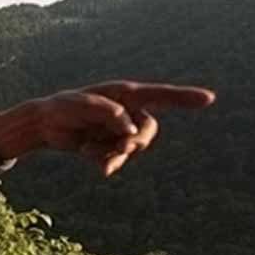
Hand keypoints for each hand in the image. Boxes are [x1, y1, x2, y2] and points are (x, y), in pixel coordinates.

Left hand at [0, 81, 214, 175]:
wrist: (45, 125)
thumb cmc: (63, 107)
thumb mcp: (82, 106)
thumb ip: (109, 114)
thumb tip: (131, 131)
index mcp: (125, 94)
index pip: (160, 95)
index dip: (184, 98)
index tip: (209, 99)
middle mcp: (128, 111)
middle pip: (148, 131)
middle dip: (135, 142)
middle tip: (120, 149)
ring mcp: (120, 130)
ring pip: (133, 148)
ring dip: (115, 153)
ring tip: (91, 152)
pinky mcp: (111, 145)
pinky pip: (118, 158)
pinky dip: (108, 161)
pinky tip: (93, 161)